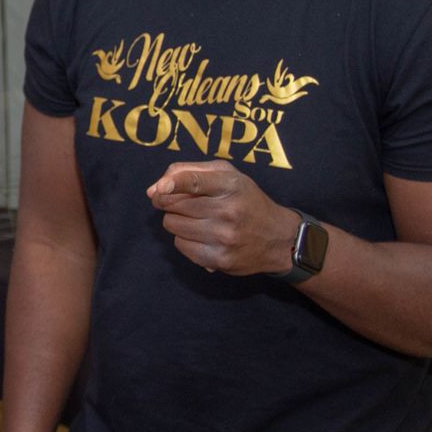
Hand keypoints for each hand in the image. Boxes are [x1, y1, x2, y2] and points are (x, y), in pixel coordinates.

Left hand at [145, 160, 296, 276]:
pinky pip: (181, 246)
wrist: (277, 237)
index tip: (160, 188)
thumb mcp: (226, 175)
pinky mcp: (220, 259)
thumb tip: (153, 189)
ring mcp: (224, 237)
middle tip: (183, 202)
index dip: (174, 184)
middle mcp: (228, 211)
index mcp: (231, 185)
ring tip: (197, 219)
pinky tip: (202, 236)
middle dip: (170, 201)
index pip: (196, 182)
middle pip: (174, 204)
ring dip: (177, 220)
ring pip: (173, 225)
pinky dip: (184, 239)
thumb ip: (188, 172)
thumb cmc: (245, 200)